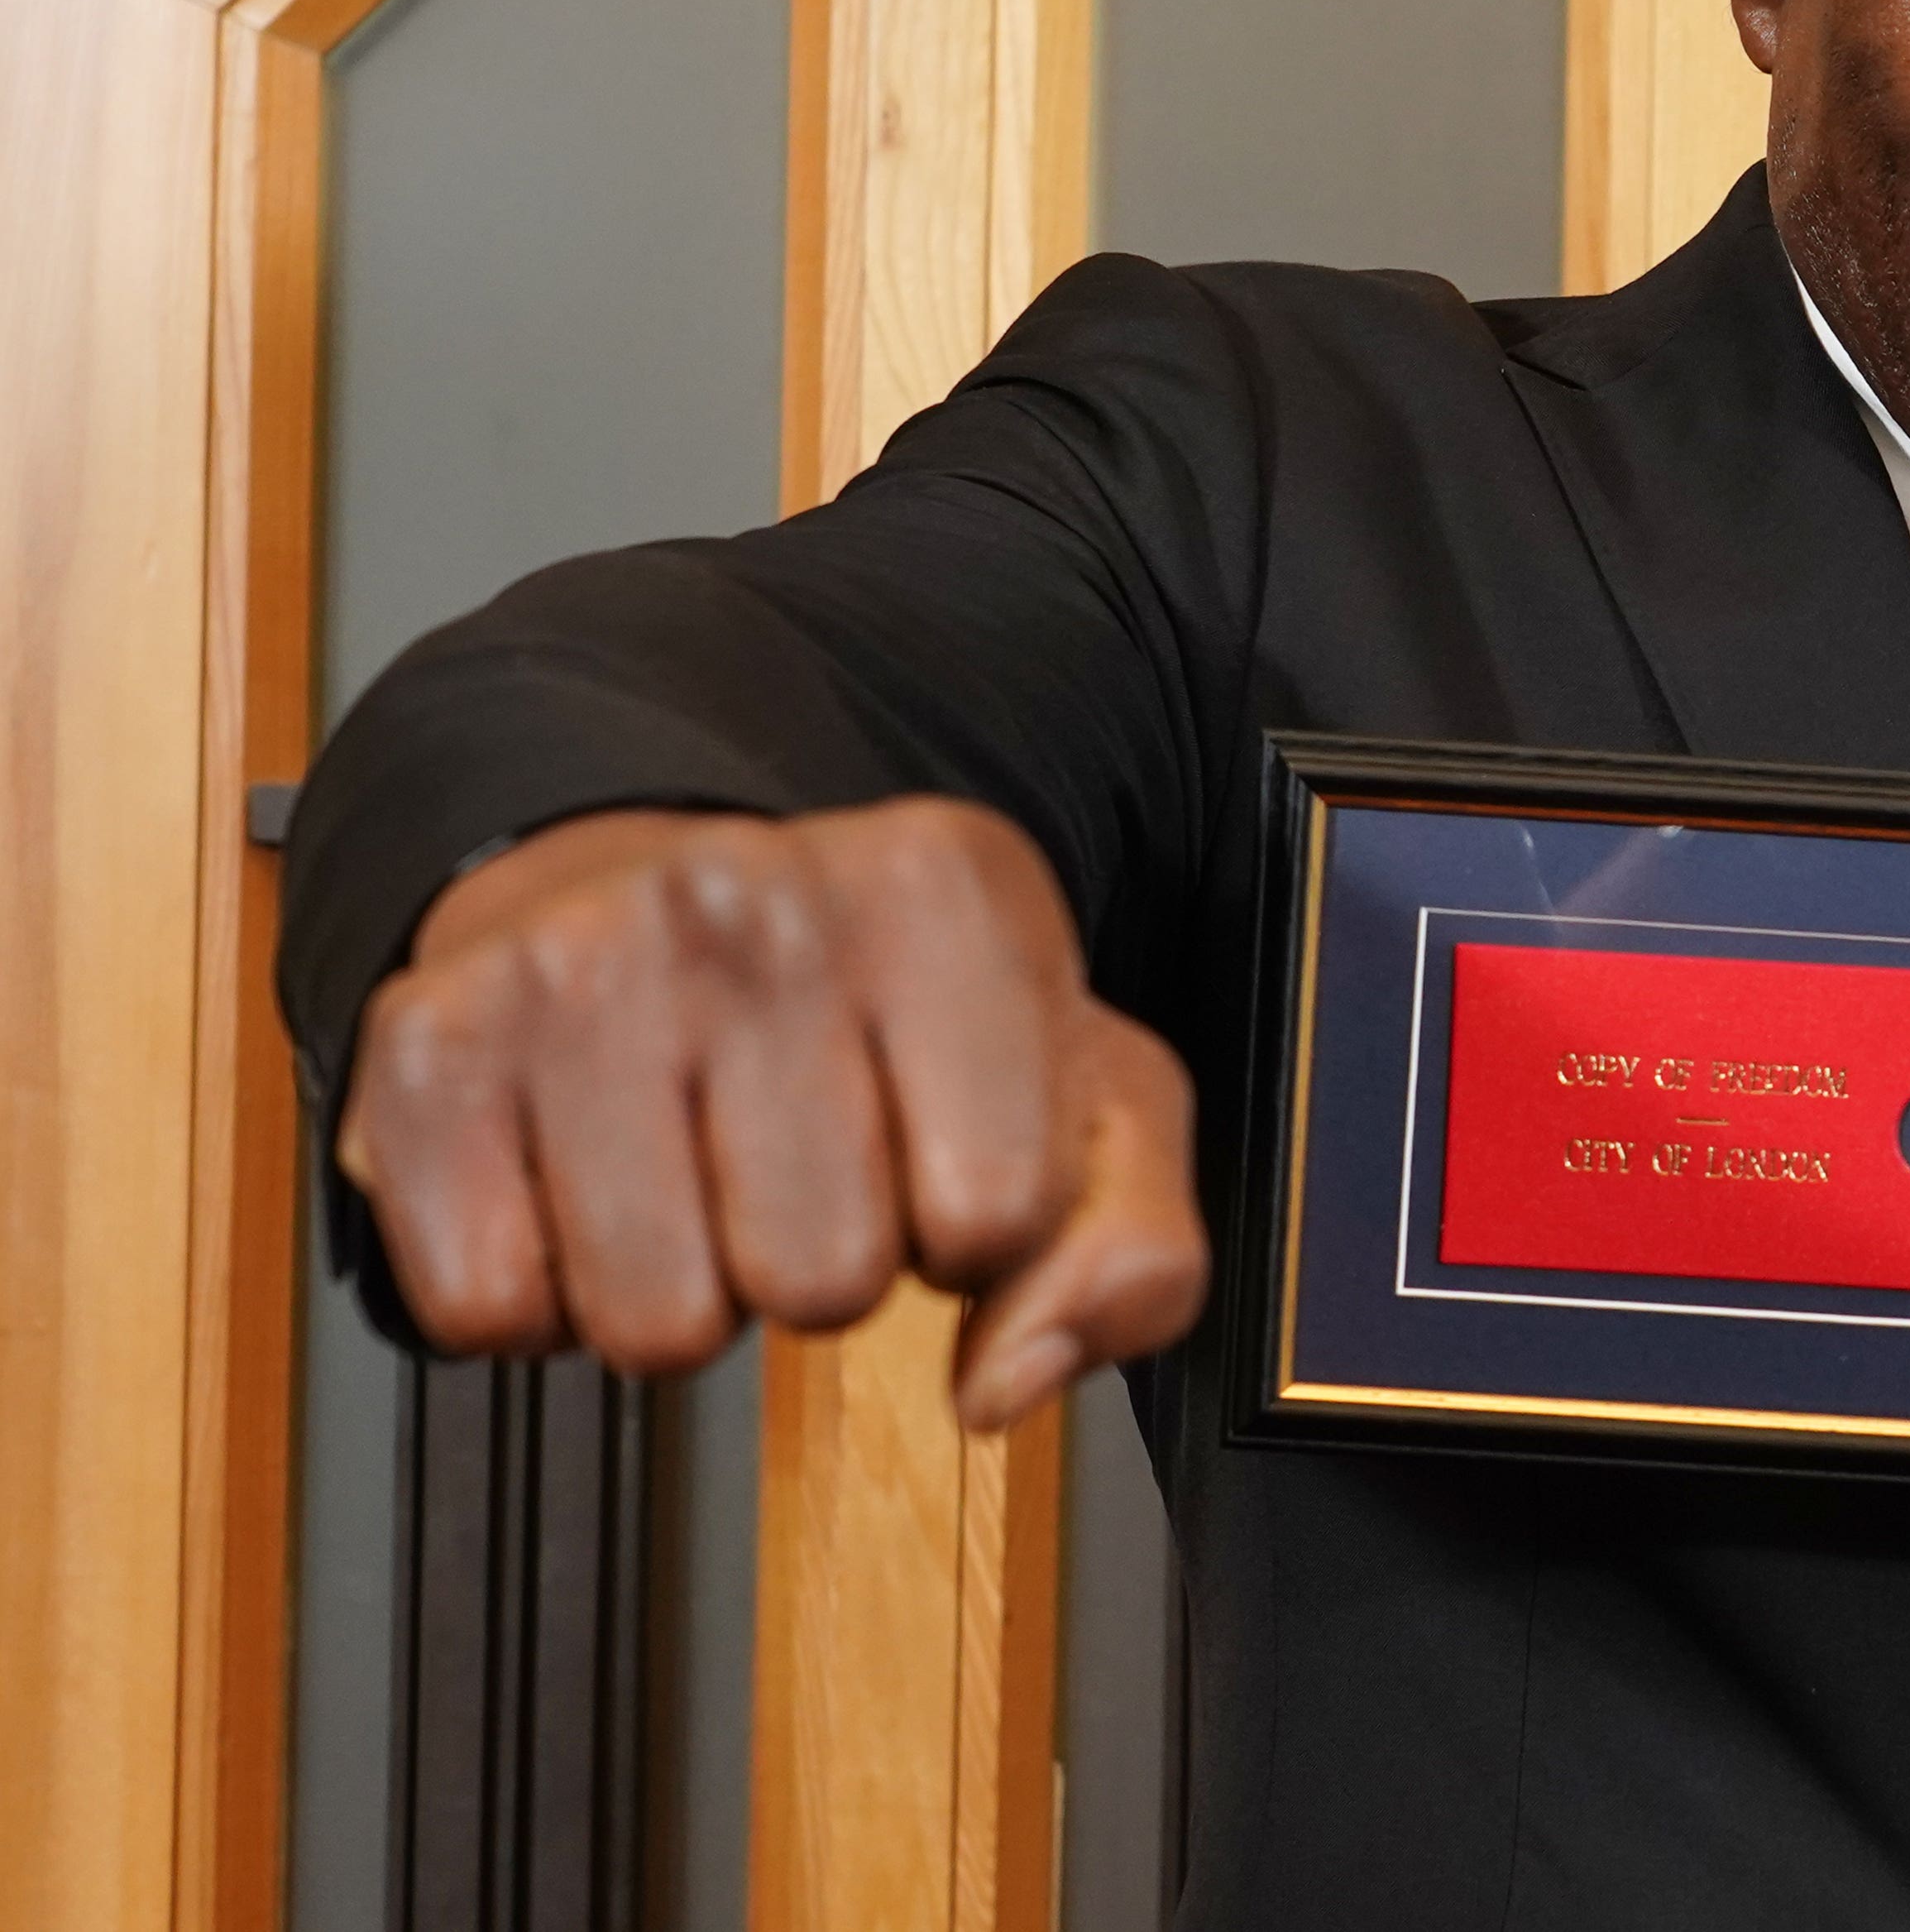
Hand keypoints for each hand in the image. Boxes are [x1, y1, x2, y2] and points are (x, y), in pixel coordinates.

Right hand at [335, 797, 1207, 1429]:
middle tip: (799, 1166)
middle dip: (823, 1266)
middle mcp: (749, 893)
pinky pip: (487, 1308)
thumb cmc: (884, 1014)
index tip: (938, 1147)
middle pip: (821, 1280)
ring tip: (694, 1173)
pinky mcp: (424, 1045)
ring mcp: (574, 959)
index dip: (976, 1224)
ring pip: (655, 1323)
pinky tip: (581, 1185)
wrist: (642, 891)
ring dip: (684, 1291)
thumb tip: (1009, 1380)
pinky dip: (537, 1294)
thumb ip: (1131, 1250)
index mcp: (944, 884)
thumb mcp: (1080, 1097)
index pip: (999, 1211)